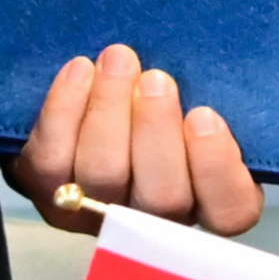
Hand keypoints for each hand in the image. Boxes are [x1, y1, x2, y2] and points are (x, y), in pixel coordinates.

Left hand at [12, 43, 264, 237]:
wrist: (91, 106)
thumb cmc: (160, 99)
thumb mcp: (199, 98)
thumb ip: (211, 96)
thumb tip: (211, 70)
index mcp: (208, 199)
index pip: (230, 210)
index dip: (217, 167)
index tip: (204, 115)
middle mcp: (154, 219)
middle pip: (162, 196)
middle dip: (156, 132)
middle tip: (155, 79)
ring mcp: (97, 211)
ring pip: (105, 174)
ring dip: (111, 111)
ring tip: (118, 60)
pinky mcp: (49, 193)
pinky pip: (53, 160)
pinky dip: (65, 111)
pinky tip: (80, 69)